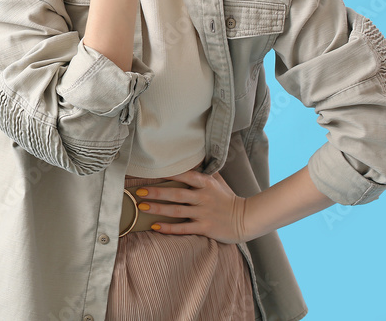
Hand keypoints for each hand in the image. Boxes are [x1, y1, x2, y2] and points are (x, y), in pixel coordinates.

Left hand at [132, 169, 251, 243]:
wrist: (247, 219)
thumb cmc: (229, 199)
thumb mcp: (218, 181)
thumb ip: (204, 171)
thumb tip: (192, 157)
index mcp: (206, 184)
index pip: (184, 175)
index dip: (168, 173)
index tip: (151, 171)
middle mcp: (203, 198)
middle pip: (176, 194)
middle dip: (156, 192)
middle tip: (139, 191)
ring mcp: (204, 213)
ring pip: (177, 211)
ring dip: (158, 209)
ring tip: (142, 206)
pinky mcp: (205, 228)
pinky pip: (183, 228)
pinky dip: (168, 228)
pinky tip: (155, 227)